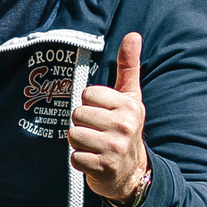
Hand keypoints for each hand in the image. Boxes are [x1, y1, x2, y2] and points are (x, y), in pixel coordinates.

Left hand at [68, 33, 146, 204]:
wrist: (132, 172)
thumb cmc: (125, 127)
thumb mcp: (130, 97)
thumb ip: (128, 66)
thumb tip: (133, 35)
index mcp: (129, 106)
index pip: (88, 94)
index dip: (90, 104)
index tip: (103, 114)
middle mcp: (124, 126)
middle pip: (78, 114)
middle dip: (83, 124)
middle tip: (98, 131)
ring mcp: (114, 149)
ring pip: (73, 135)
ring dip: (79, 142)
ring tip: (94, 145)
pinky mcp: (102, 168)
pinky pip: (74, 157)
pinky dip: (80, 160)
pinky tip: (93, 160)